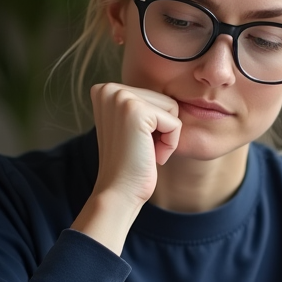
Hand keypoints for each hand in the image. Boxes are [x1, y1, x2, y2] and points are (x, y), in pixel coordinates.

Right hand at [89, 82, 180, 206]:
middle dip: (161, 129)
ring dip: (166, 136)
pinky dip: (170, 144)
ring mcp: (121, 98)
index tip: (134, 142)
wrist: (118, 192)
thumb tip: (169, 89)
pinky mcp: (136, 111)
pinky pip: (175, 123)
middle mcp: (109, 89)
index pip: (154, 97)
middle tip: (140, 149)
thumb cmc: (130, 164)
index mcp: (105, 90)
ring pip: (172, 108)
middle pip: (165, 99)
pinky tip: (150, 156)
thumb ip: (142, 105)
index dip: (153, 125)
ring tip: (144, 151)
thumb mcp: (130, 126)